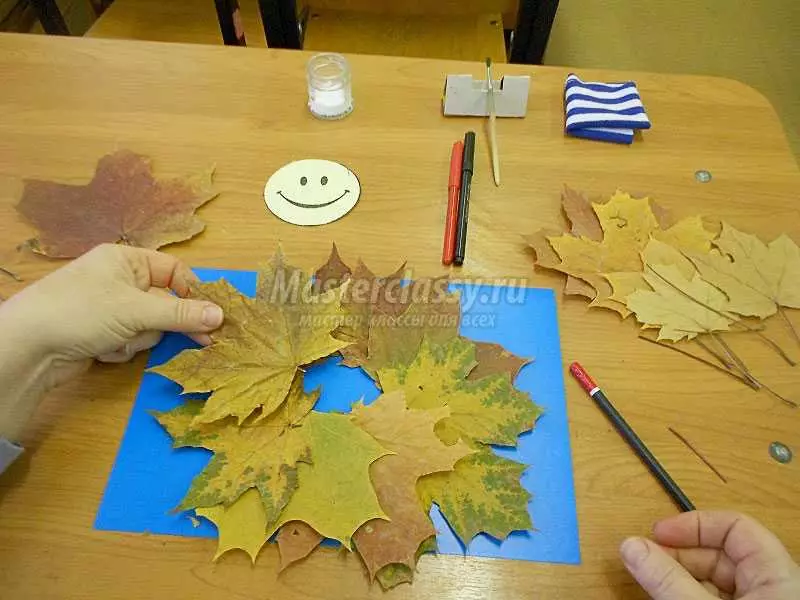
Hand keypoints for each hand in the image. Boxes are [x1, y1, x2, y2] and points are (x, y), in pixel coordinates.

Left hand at [0, 244, 222, 439]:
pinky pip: (131, 340)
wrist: (28, 347)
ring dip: (138, 339)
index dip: (193, 292)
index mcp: (125, 260)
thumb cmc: (81, 312)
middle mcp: (119, 280)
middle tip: (201, 341)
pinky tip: (102, 350)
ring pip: (150, 326)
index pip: (174, 271)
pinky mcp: (102, 333)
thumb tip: (221, 316)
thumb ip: (181, 314)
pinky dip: (122, 349)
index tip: (212, 315)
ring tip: (116, 341)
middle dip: (164, 323)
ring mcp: (110, 308)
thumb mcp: (136, 310)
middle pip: (165, 302)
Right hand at [621, 511, 799, 598]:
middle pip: (721, 554)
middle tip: (645, 561)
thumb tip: (630, 545)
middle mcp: (774, 588)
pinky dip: (687, 597)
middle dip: (679, 553)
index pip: (735, 527)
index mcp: (778, 574)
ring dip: (679, 576)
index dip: (693, 524)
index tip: (657, 533)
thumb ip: (670, 581)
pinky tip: (666, 599)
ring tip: (650, 581)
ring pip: (714, 582)